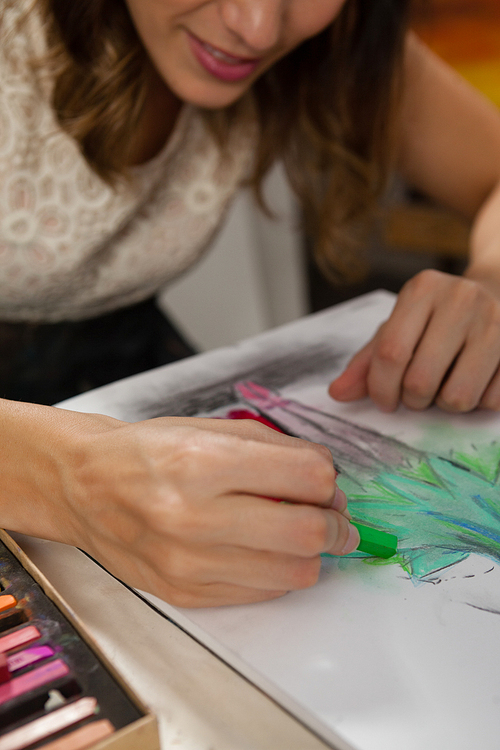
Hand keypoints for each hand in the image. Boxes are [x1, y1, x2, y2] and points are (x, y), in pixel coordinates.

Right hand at [53, 413, 358, 606]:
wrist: (85, 486)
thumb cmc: (147, 452)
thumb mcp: (210, 428)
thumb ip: (275, 449)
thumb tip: (327, 479)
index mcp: (203, 461)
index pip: (306, 477)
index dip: (329, 480)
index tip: (328, 483)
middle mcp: (193, 516)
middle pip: (307, 533)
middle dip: (337, 525)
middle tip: (337, 520)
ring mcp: (187, 563)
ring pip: (293, 572)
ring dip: (312, 554)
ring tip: (303, 535)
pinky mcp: (183, 593)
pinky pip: (262, 592)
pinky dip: (278, 571)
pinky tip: (265, 550)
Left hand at [328, 269, 499, 412]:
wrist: (498, 291)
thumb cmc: (437, 318)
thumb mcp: (398, 328)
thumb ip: (367, 362)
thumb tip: (337, 394)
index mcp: (422, 290)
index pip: (390, 353)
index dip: (381, 388)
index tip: (384, 401)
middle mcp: (461, 299)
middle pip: (420, 381)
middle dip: (412, 401)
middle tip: (416, 394)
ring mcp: (496, 321)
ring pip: (457, 397)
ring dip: (445, 405)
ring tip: (446, 385)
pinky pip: (492, 401)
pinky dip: (479, 403)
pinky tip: (476, 380)